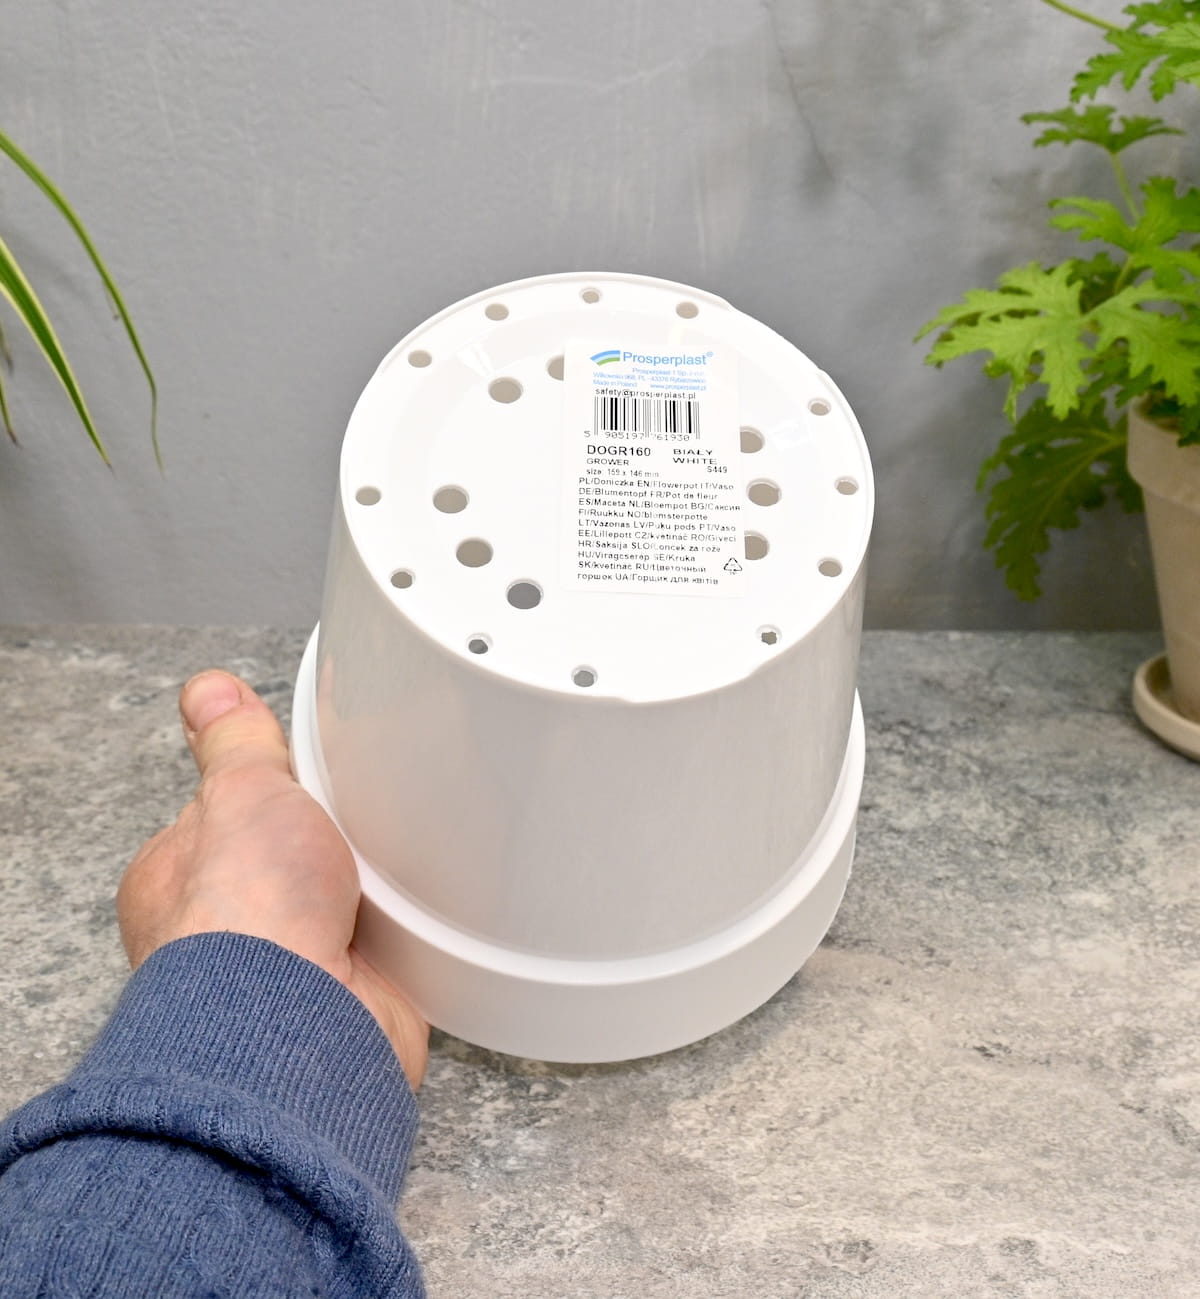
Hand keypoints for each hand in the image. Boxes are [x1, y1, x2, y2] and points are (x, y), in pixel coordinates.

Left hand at [117, 670, 428, 1087]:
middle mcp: (227, 932)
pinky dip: (405, 925)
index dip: (272, 787)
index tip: (303, 770)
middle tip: (354, 819)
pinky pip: (386, 942)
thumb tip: (207, 692)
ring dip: (371, 883)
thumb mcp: (243, 791)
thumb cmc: (247, 918)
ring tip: (386, 862)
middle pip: (295, 856)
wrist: (305, 1022)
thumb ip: (235, 742)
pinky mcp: (349, 993)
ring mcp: (289, 965)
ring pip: (343, 899)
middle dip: (331, 839)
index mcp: (178, 879)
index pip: (227, 814)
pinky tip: (413, 909)